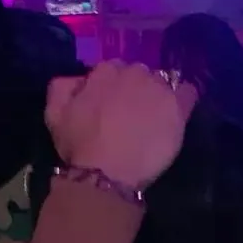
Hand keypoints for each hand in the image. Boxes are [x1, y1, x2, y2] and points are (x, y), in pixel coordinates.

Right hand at [45, 61, 198, 188]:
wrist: (107, 173)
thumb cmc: (79, 144)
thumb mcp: (54, 113)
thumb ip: (61, 87)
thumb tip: (77, 78)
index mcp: (106, 72)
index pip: (112, 69)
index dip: (108, 87)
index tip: (105, 104)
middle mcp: (135, 73)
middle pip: (137, 74)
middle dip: (132, 88)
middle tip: (126, 113)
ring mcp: (160, 89)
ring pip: (161, 82)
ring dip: (155, 94)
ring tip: (149, 117)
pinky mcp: (179, 109)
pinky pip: (188, 92)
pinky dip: (182, 97)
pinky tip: (174, 112)